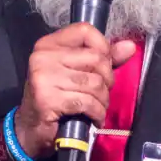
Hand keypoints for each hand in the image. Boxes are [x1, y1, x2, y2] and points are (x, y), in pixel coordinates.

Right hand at [14, 23, 136, 159]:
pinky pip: (88, 102)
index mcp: (49, 44)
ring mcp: (44, 77)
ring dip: (102, 100)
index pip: (85, 31)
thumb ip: (103, 58)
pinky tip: (94, 118)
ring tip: (97, 107)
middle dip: (106, 80)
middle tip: (100, 93)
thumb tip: (129, 46)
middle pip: (96, 58)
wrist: (30, 130)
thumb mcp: (76, 73)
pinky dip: (97, 113)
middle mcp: (43, 56)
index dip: (103, 47)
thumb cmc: (55, 98)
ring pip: (95, 83)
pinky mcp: (48, 99)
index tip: (104, 66)